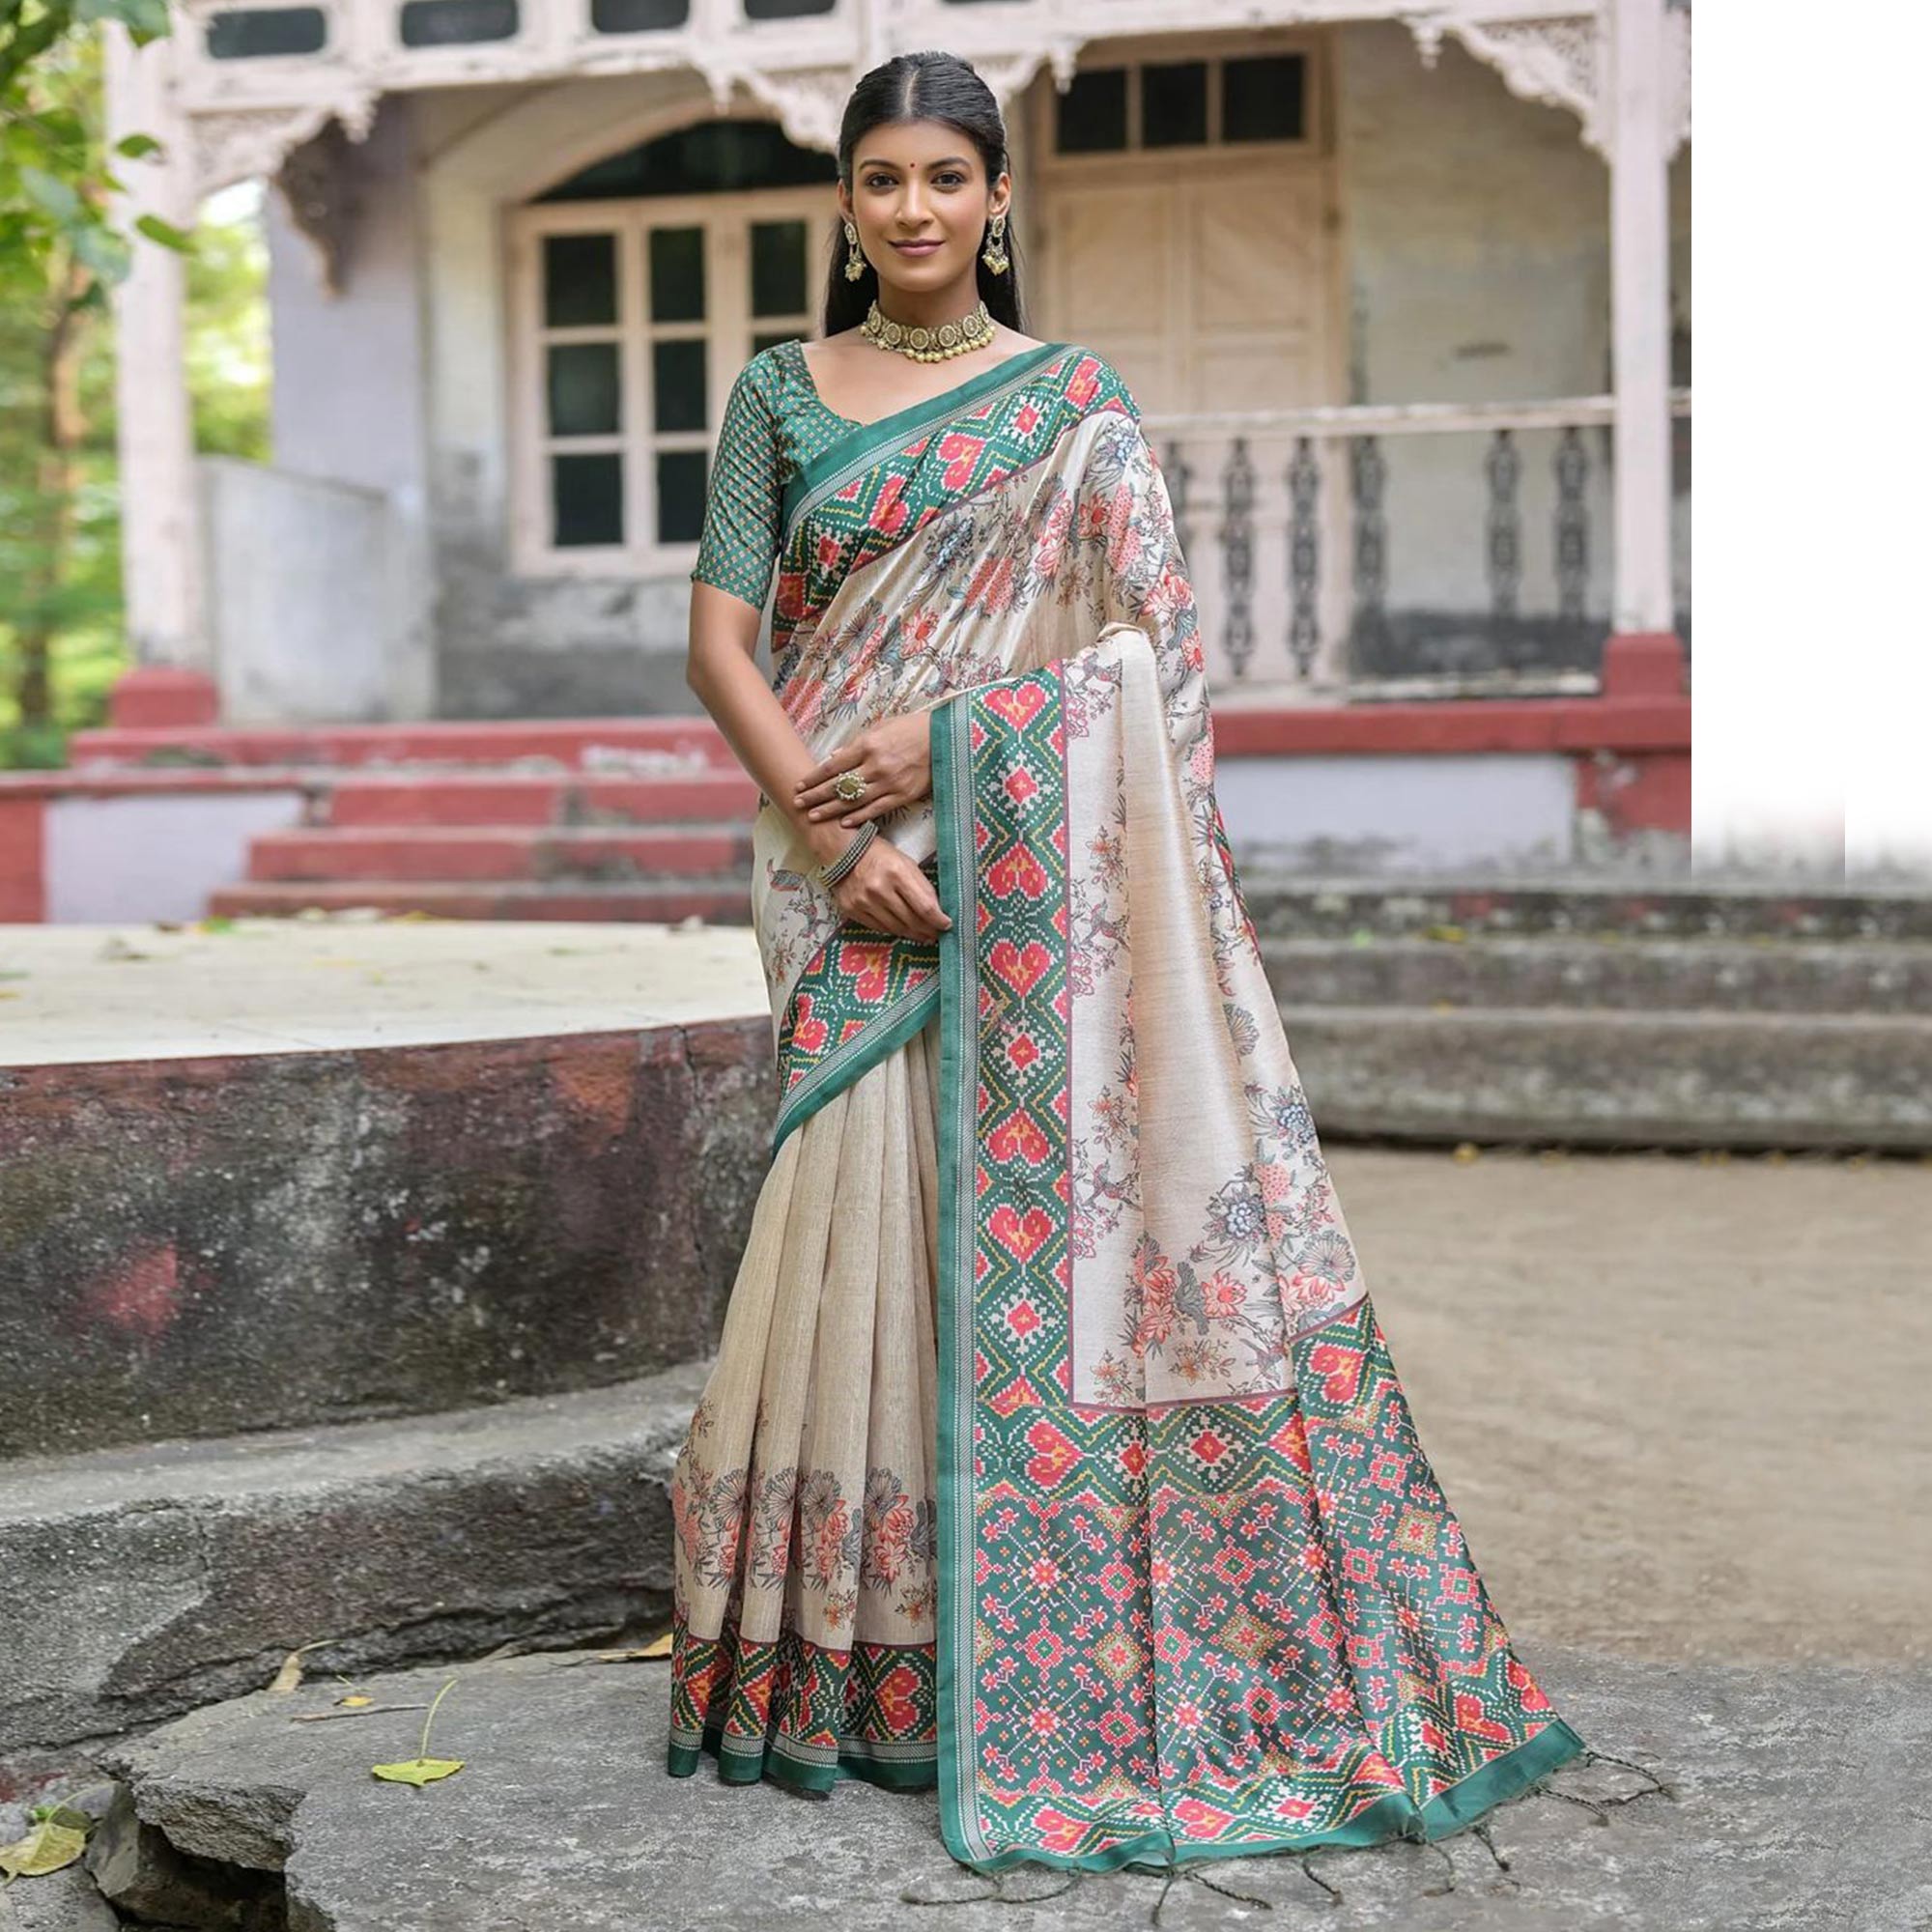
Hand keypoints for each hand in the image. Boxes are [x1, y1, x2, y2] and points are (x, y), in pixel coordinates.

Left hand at [793, 712, 930, 830]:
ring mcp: (889, 783)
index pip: (833, 766)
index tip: (799, 785)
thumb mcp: (881, 727)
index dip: (814, 778)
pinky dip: (859, 817)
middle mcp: (875, 766)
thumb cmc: (910, 729)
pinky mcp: (903, 796)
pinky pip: (876, 809)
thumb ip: (856, 744)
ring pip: (854, 801)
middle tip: (797, 803)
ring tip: (813, 817)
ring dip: (831, 810)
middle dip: (815, 796)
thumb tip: (833, 757)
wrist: (943, 739)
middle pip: (838, 785)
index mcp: (867, 745)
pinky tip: (844, 822)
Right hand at [827, 833, 951, 943]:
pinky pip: (879, 928)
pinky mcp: (852, 910)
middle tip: (936, 934)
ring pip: (896, 928)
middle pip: (911, 921)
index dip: (938, 920)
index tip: (946, 925)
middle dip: (928, 930)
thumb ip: (921, 887)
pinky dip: (893, 930)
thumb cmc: (880, 856)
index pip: (925, 907)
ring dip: (912, 934)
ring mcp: (864, 902)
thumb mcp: (906, 863)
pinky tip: (902, 930)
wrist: (843, 852)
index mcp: (897, 873)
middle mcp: (880, 890)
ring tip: (922, 935)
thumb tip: (937, 912)